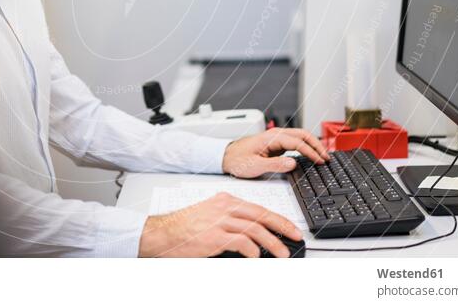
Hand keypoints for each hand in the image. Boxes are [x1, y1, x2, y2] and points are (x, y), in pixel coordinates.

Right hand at [138, 192, 302, 257]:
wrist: (162, 233)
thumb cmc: (184, 227)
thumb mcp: (210, 217)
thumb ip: (231, 221)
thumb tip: (253, 235)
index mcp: (225, 201)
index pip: (258, 208)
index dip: (277, 218)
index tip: (289, 227)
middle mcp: (224, 207)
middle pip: (261, 215)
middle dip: (282, 227)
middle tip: (295, 236)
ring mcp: (219, 221)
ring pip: (255, 229)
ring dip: (272, 243)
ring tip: (282, 253)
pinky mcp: (214, 236)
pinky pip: (241, 242)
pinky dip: (253, 250)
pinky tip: (258, 257)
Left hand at [222, 127, 329, 177]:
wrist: (225, 156)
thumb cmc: (237, 160)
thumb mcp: (254, 166)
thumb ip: (274, 165)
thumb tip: (293, 163)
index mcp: (271, 138)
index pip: (297, 142)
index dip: (311, 152)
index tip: (320, 161)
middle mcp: (275, 135)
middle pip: (302, 135)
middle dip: (317, 145)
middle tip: (327, 158)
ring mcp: (276, 139)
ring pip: (300, 137)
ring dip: (313, 145)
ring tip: (323, 156)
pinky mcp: (276, 145)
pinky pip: (295, 143)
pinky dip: (306, 147)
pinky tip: (311, 155)